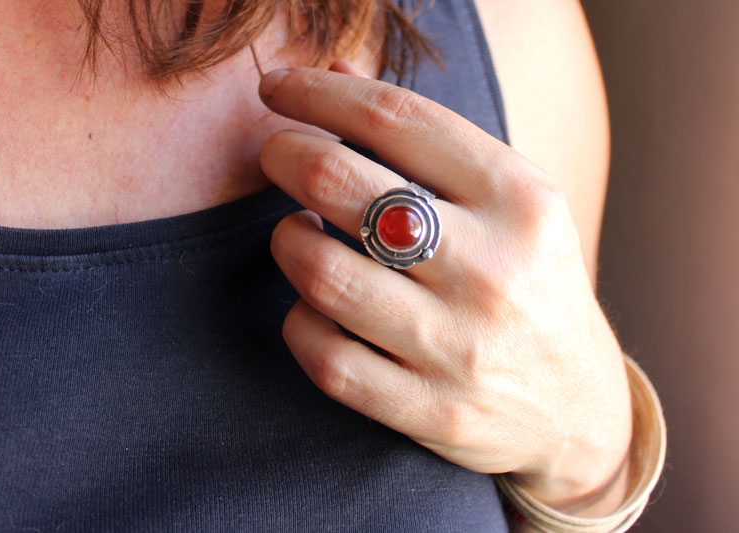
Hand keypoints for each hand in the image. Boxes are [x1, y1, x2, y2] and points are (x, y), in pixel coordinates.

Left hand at [258, 65, 632, 512]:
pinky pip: (326, 358)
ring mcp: (460, 347)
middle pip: (341, 185)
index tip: (277, 89)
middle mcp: (492, 270)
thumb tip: (335, 73)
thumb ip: (429, 139)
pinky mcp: (431, 410)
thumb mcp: (511, 200)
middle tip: (276, 155)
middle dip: (285, 156)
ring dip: (287, 241)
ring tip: (297, 232)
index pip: (393, 118)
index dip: (317, 93)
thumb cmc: (531, 282)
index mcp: (519, 199)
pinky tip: (312, 306)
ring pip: (321, 273)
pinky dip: (299, 322)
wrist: (578, 403)